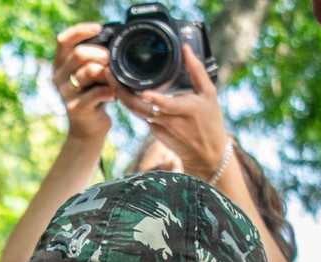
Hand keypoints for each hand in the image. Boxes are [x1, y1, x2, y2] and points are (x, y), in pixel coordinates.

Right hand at [54, 23, 117, 140]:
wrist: (87, 129)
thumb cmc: (92, 97)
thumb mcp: (89, 74)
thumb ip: (93, 58)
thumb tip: (110, 41)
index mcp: (60, 65)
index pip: (63, 40)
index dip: (80, 30)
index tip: (98, 28)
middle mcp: (58, 77)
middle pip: (79, 53)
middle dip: (101, 54)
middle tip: (112, 62)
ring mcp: (65, 93)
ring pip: (90, 71)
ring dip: (107, 73)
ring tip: (112, 81)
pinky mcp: (76, 107)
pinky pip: (98, 91)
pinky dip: (111, 91)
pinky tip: (113, 96)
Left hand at [118, 46, 227, 178]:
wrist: (205, 154)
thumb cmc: (211, 120)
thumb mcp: (210, 94)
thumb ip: (196, 70)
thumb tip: (185, 48)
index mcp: (188, 110)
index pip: (169, 105)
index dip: (156, 99)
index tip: (145, 92)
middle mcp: (170, 121)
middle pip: (141, 107)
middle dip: (122, 91)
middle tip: (110, 73)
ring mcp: (159, 128)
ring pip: (135, 111)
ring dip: (120, 94)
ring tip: (110, 77)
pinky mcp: (153, 131)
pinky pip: (139, 113)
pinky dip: (129, 101)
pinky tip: (119, 88)